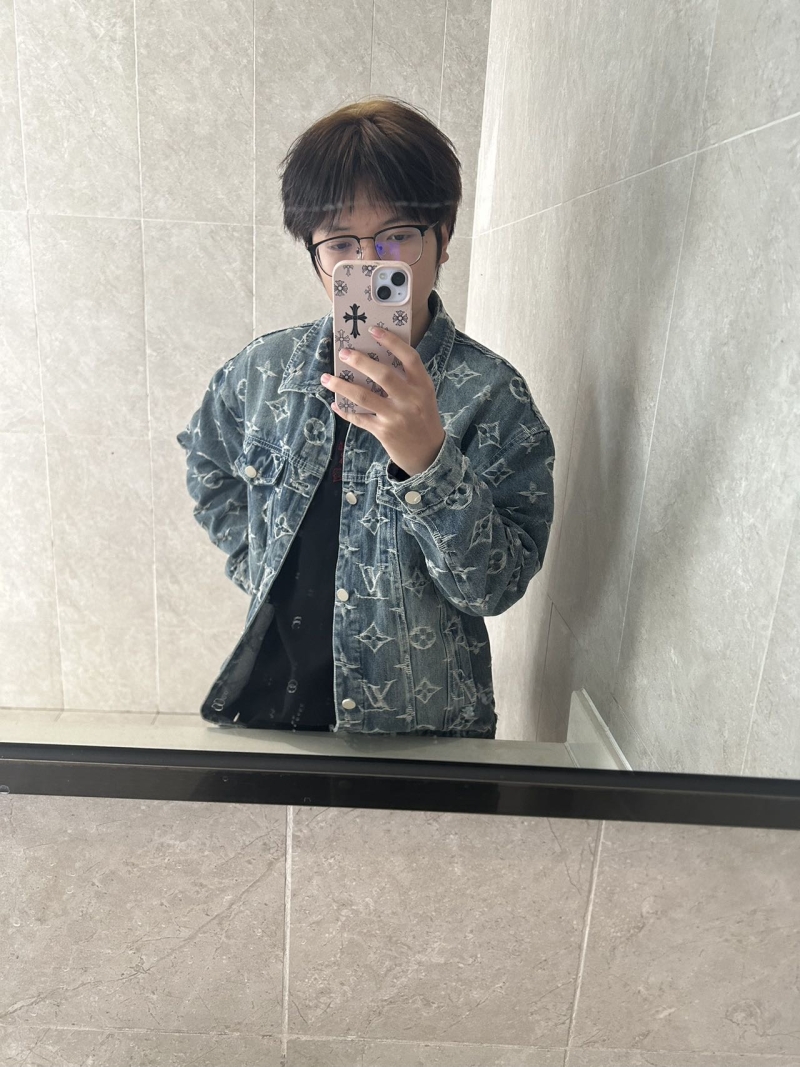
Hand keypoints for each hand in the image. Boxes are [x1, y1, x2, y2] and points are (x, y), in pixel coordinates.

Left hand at [320, 325, 445, 476]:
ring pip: (364, 397)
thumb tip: (371, 361)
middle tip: (344, 352)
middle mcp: (411, 400)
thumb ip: (405, 380)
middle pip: (383, 375)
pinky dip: (345, 411)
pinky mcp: (384, 432)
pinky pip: (359, 418)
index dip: (392, 342)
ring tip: (326, 378)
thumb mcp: (423, 396)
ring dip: (342, 386)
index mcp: (423, 386)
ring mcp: (396, 417)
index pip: (410, 358)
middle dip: (360, 362)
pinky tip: (336, 404)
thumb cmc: (422, 418)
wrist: (428, 454)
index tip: (373, 330)